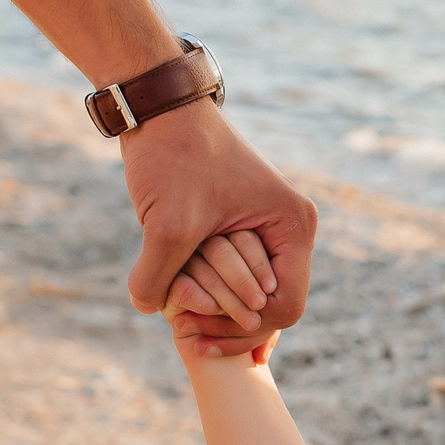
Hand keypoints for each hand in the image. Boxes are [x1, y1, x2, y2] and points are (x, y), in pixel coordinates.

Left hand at [122, 101, 315, 357]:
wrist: (161, 109)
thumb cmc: (175, 157)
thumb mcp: (166, 224)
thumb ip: (159, 277)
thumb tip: (152, 311)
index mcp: (292, 228)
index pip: (286, 307)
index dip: (242, 331)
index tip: (197, 334)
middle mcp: (286, 231)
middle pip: (270, 308)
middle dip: (228, 324)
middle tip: (185, 335)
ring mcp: (264, 231)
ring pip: (249, 295)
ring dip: (215, 311)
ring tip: (179, 321)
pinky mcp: (238, 229)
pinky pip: (231, 277)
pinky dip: (207, 294)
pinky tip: (180, 309)